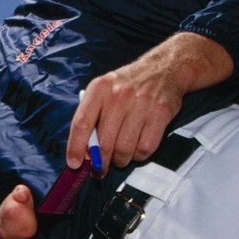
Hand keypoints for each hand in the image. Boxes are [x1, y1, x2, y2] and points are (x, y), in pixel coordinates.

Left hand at [66, 33, 232, 171]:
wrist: (163, 69)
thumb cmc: (127, 85)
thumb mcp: (103, 91)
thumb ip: (91, 116)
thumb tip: (84, 151)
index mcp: (99, 89)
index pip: (81, 123)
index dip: (76, 147)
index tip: (75, 163)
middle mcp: (119, 96)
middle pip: (104, 142)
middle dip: (100, 163)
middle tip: (100, 169)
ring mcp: (141, 105)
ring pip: (124, 149)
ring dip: (120, 160)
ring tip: (120, 157)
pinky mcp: (160, 114)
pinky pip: (145, 148)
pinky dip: (139, 156)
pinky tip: (136, 149)